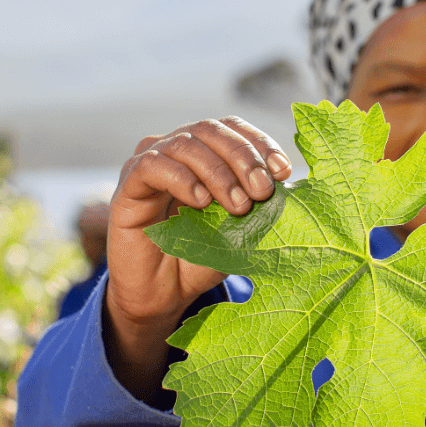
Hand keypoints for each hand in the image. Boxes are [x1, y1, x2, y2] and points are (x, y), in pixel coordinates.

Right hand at [104, 117, 291, 400]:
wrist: (163, 297)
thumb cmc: (202, 259)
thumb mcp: (240, 230)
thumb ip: (260, 206)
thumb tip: (296, 188)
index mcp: (205, 153)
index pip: (234, 129)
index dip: (260, 143)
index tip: (283, 171)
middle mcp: (177, 150)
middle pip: (212, 129)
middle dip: (243, 157)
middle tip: (262, 191)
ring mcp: (150, 163)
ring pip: (186, 143)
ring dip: (218, 171)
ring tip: (237, 205)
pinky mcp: (128, 185)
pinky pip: (153, 165)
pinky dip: (182, 178)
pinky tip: (201, 201)